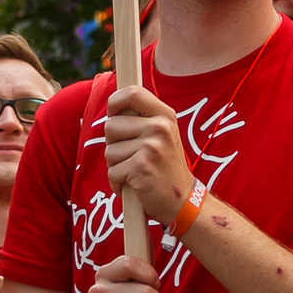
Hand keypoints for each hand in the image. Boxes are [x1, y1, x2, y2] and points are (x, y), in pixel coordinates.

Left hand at [99, 85, 195, 217]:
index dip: (115, 102)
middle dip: (113, 144)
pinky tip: (133, 185)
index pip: (132, 92)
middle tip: (132, 156)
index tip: (114, 114)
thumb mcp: (162, 134)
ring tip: (135, 171)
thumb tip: (112, 105)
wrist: (183, 200)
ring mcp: (151, 147)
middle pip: (111, 125)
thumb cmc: (164, 166)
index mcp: (164, 115)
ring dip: (116, 166)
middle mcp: (159, 127)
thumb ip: (142, 119)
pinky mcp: (141, 167)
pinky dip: (117, 183)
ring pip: (109, 151)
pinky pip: (112, 172)